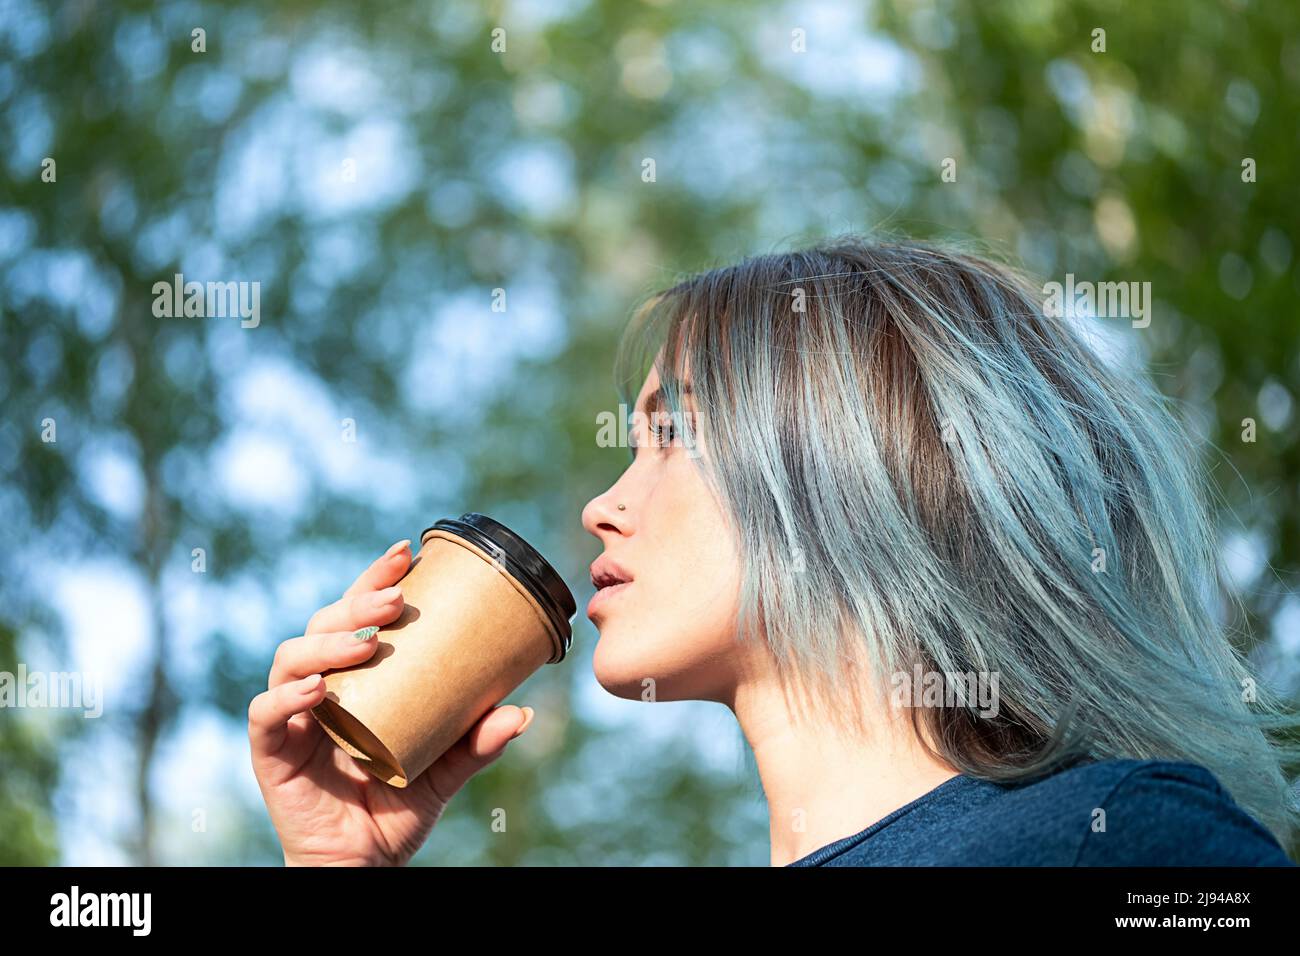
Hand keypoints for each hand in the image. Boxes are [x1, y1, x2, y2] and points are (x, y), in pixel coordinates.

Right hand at [247, 539, 534, 865]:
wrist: (365, 863)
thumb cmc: (398, 806)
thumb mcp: (446, 769)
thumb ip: (476, 742)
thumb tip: (520, 713)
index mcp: (354, 676)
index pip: (357, 614)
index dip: (374, 579)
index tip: (407, 552)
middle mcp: (317, 685)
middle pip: (323, 624)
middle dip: (357, 602)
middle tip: (396, 599)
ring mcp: (291, 715)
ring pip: (291, 658)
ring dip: (327, 643)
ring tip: (366, 642)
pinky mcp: (271, 750)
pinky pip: (266, 715)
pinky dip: (288, 696)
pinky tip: (317, 688)